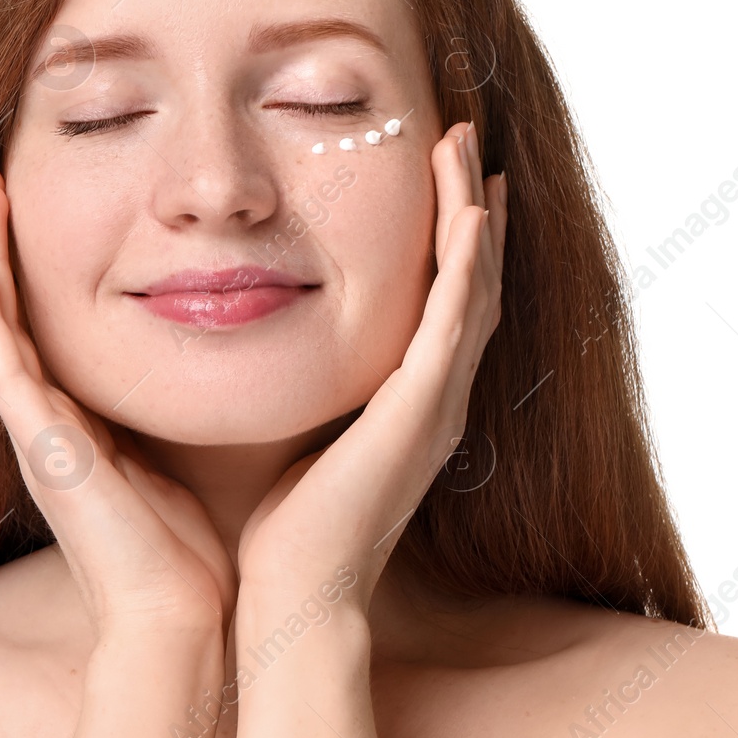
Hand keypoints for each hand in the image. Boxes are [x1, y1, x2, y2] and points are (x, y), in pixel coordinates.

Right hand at [0, 161, 237, 641]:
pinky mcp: (41, 448)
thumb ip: (188, 404)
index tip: (42, 197)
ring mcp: (38, 433)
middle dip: (0, 241)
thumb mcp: (187, 452)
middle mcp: (50, 419)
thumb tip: (233, 354)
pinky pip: (3, 366)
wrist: (180, 618)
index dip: (37, 261)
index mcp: (83, 420)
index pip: (49, 321)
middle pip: (12, 310)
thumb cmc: (192, 547)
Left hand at [235, 120, 505, 603]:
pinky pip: (455, 324)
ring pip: (473, 289)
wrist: (295, 595)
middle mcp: (438, 399)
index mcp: (410, 403)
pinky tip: (470, 215)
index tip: (448, 179)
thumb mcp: (298, 430)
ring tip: (468, 152)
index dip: (451, 238)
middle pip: (471, 282)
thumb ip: (302, 384)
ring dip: (473, 215)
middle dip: (470, 208)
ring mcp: (439, 405)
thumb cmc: (284, 528)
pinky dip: (467, 266)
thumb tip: (264, 335)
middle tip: (467, 142)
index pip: (443, 301)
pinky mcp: (423, 413)